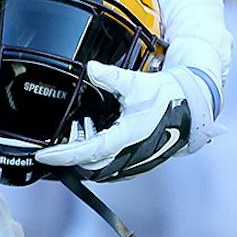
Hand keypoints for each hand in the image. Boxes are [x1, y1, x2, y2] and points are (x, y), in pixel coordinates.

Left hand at [34, 63, 219, 180]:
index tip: (44, 155)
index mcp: (126, 138)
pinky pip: (110, 165)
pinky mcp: (137, 160)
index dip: (62, 155)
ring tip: (79, 131)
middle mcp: (129, 155)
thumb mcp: (137, 83)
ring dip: (84, 154)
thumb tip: (92, 69)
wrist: (193, 107)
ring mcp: (133, 161)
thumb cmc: (168, 96)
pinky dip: (97, 155)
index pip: (86, 152)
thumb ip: (112, 77)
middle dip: (70, 154)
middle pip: (88, 164)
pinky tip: (95, 135)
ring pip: (98, 167)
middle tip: (58, 138)